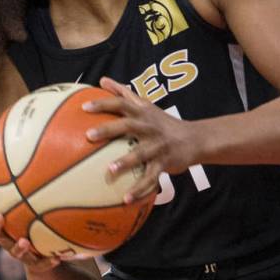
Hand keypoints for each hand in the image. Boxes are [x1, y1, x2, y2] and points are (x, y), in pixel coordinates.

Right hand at [0, 184, 60, 273]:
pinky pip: (40, 263)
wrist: (42, 253)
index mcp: (4, 221)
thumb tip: (30, 147)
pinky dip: (47, 261)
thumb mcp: (34, 198)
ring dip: (18, 247)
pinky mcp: (35, 262)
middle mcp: (8, 236)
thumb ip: (32, 177)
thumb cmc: (35, 219)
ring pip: (14, 251)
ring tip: (25, 241)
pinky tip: (58, 257)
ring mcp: (19, 251)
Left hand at [84, 76, 198, 201]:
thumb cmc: (163, 122)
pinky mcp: (165, 162)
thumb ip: (124, 93)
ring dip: (126, 161)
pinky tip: (126, 200)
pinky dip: (139, 189)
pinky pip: (151, 177)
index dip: (104, 104)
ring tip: (110, 170)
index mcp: (142, 113)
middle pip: (128, 125)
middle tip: (89, 136)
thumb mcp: (146, 105)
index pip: (121, 104)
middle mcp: (149, 127)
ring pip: (141, 153)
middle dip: (109, 129)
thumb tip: (102, 80)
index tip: (84, 107)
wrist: (194, 138)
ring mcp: (158, 145)